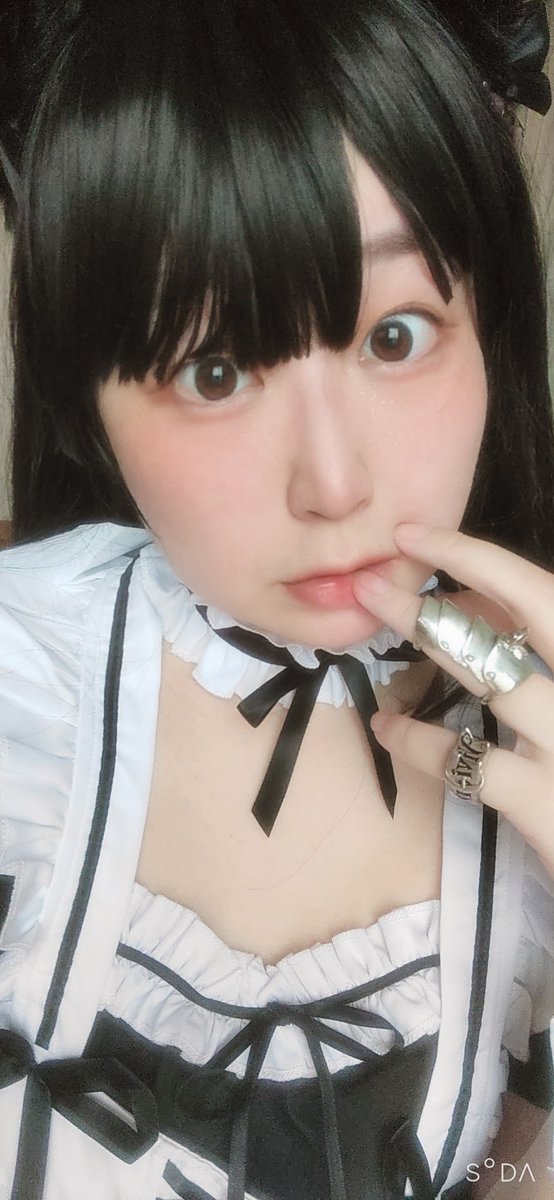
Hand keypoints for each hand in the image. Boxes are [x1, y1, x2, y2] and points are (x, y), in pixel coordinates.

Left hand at [352, 523, 553, 878]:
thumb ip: (545, 669)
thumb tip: (500, 631)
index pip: (552, 595)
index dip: (489, 559)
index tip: (431, 539)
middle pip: (538, 608)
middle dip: (464, 566)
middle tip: (396, 551)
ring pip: (492, 672)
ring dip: (426, 634)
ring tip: (374, 611)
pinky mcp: (550, 805)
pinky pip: (464, 759)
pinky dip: (415, 737)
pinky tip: (387, 726)